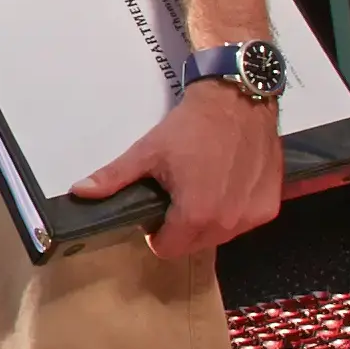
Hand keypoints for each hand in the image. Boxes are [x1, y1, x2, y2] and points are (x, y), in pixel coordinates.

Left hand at [74, 78, 282, 261]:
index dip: (156, 232)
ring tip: (203, 186)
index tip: (158, 208)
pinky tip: (227, 183)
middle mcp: (228, 223)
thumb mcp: (148, 151)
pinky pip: (244, 222)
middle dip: (182, 228)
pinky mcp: (270, 205)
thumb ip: (114, 177)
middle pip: (194, 245)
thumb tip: (78, 192)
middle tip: (178, 194)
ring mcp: (253, 216)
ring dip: (209, 221)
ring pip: (220, 236)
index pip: (168, 249)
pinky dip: (234, 211)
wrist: (238, 99)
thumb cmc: (192, 126)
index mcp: (195, 215)